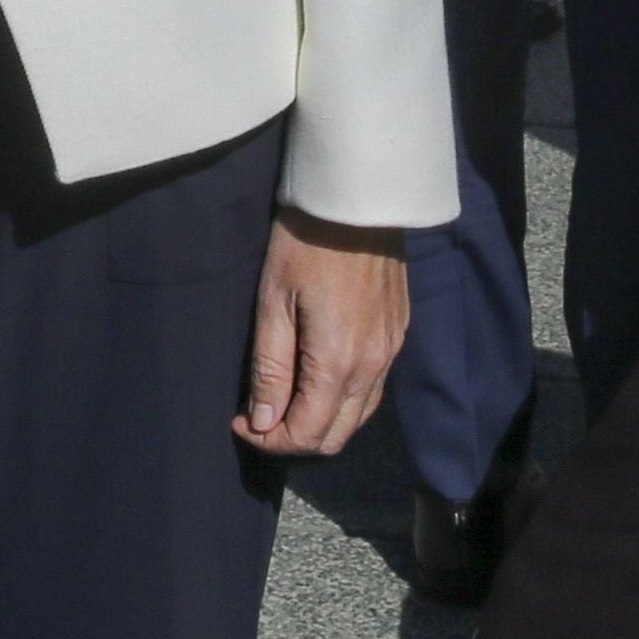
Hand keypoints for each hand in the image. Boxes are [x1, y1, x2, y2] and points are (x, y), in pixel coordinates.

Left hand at [235, 211, 405, 457]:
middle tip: (259, 418)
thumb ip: (270, 369)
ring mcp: (391, 351)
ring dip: (322, 422)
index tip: (240, 422)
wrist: (357, 197)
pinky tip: (318, 379)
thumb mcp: (273, 303)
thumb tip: (264, 423)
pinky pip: (373, 389)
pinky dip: (345, 400)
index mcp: (338, 363)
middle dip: (294, 439)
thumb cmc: (305, 243)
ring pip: (359, 416)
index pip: (306, 434)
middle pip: (336, 436)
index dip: (269, 441)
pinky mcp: (398, 333)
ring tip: (285, 402)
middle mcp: (373, 367)